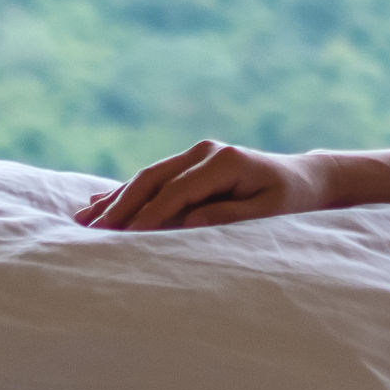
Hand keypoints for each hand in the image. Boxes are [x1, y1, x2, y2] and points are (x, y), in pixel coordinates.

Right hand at [75, 141, 337, 231]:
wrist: (305, 180)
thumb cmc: (291, 203)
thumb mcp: (267, 215)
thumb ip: (227, 217)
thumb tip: (186, 223)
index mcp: (224, 161)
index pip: (177, 191)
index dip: (149, 214)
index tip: (124, 237)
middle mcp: (206, 151)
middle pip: (153, 179)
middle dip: (121, 207)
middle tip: (91, 232)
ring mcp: (196, 153)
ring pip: (147, 177)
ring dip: (115, 200)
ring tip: (83, 221)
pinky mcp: (191, 162)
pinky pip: (153, 179)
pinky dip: (126, 193)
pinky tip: (98, 204)